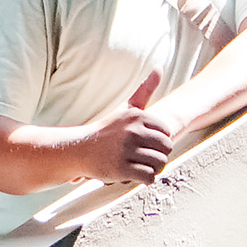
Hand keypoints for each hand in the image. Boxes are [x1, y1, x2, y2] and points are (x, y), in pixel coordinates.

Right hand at [80, 68, 177, 182]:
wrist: (80, 150)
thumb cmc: (108, 130)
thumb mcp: (127, 107)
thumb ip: (145, 89)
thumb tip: (160, 66)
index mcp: (138, 116)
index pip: (166, 133)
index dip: (158, 141)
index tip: (144, 143)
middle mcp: (133, 131)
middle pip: (166, 148)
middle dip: (159, 155)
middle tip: (144, 157)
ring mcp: (127, 151)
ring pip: (160, 163)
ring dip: (154, 168)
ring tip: (141, 166)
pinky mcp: (122, 169)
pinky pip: (149, 177)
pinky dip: (146, 179)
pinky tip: (137, 175)